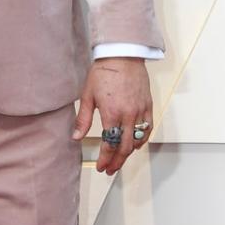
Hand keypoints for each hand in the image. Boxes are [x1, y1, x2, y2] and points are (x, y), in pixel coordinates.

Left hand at [72, 57, 153, 175]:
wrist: (122, 55)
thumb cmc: (104, 72)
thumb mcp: (87, 96)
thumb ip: (83, 119)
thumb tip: (76, 136)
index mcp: (112, 114)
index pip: (110, 145)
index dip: (105, 159)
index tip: (101, 166)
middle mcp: (128, 115)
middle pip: (125, 147)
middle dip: (116, 162)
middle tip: (110, 169)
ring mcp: (140, 111)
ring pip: (137, 141)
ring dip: (128, 154)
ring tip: (120, 161)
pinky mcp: (148, 106)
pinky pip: (148, 128)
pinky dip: (142, 140)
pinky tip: (136, 145)